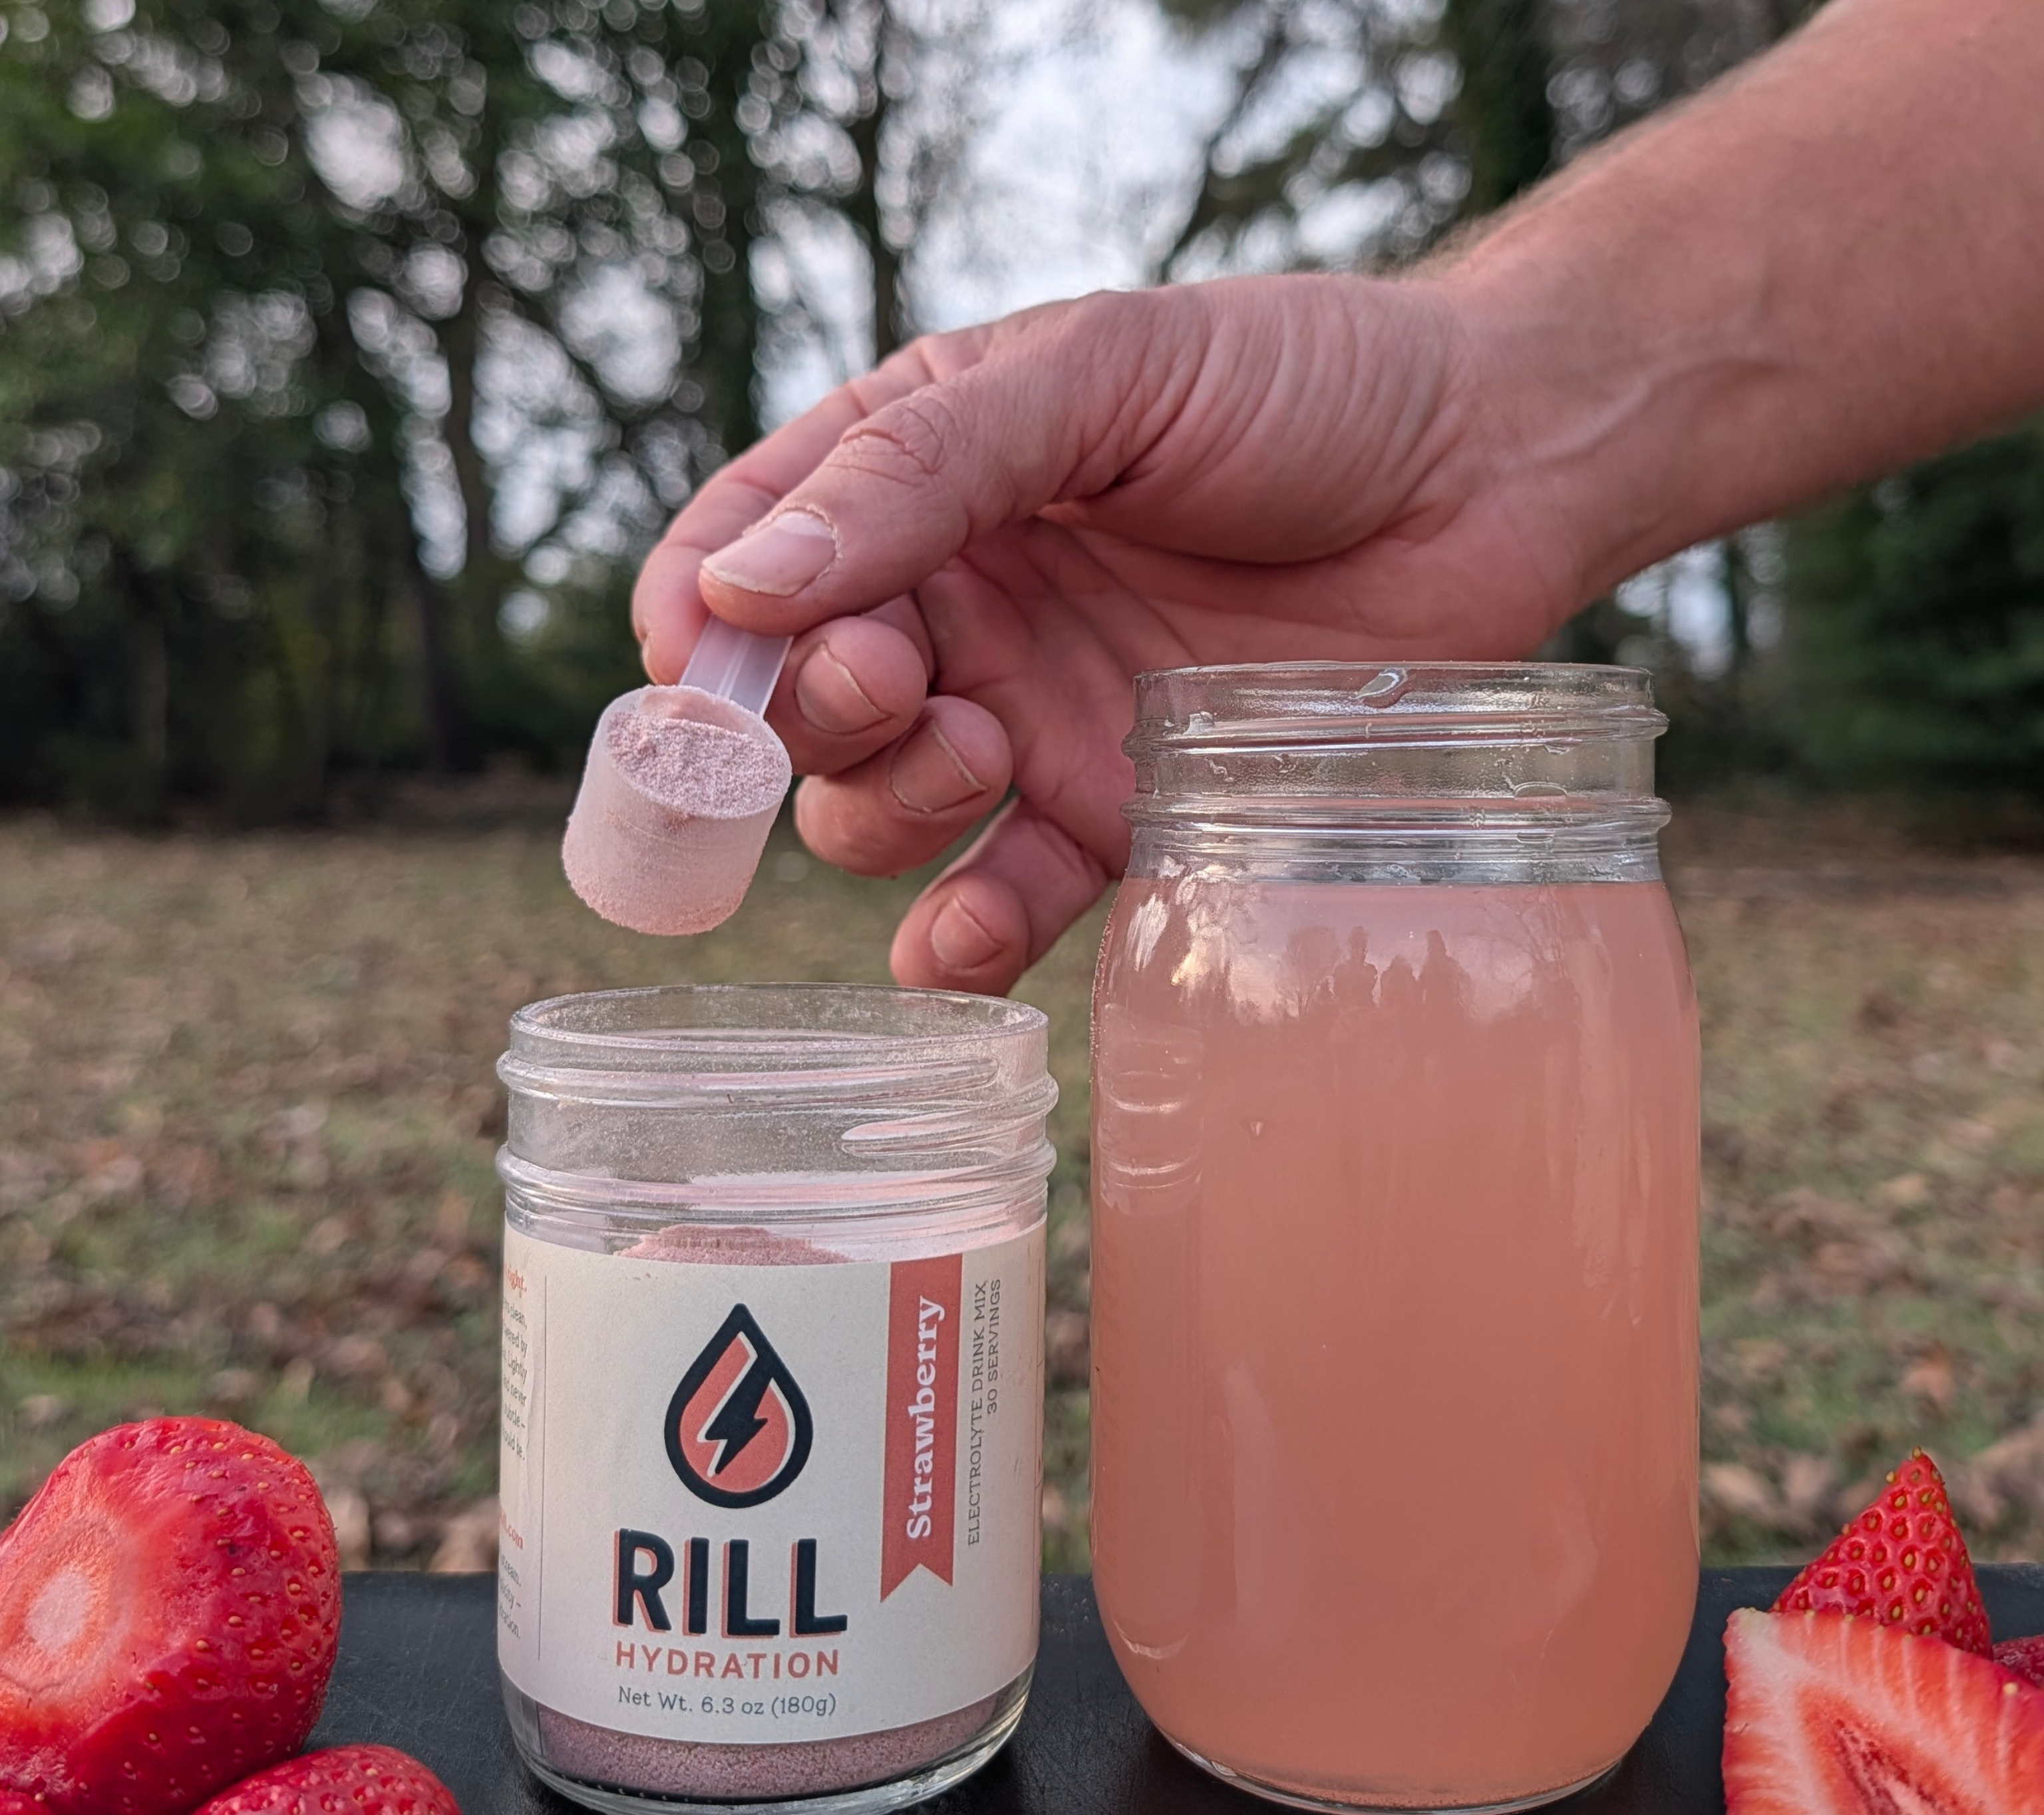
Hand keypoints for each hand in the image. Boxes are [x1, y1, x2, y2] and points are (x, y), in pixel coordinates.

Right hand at [632, 273, 1590, 991]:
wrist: (1490, 470)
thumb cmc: (1301, 385)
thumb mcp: (1101, 372)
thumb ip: (922, 469)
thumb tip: (744, 586)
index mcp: (921, 475)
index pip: (741, 558)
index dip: (700, 624)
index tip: (703, 673)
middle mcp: (959, 612)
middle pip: (799, 709)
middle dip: (814, 715)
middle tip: (898, 681)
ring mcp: (1029, 723)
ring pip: (876, 815)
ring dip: (887, 808)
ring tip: (993, 747)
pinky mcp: (1117, 818)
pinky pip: (999, 902)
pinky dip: (959, 939)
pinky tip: (965, 939)